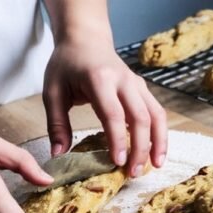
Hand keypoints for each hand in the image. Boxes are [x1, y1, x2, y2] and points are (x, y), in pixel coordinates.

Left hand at [43, 37, 167, 176]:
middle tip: (133, 173)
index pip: (113, 114)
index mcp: (99, 79)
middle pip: (140, 117)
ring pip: (156, 115)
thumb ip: (56, 124)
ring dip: (158, 142)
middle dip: (140, 147)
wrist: (85, 39)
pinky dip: (160, 134)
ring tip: (154, 166)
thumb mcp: (52, 91)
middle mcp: (123, 80)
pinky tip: (156, 153)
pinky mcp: (143, 89)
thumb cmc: (67, 65)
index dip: (117, 140)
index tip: (118, 162)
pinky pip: (157, 112)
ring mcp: (137, 84)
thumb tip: (59, 155)